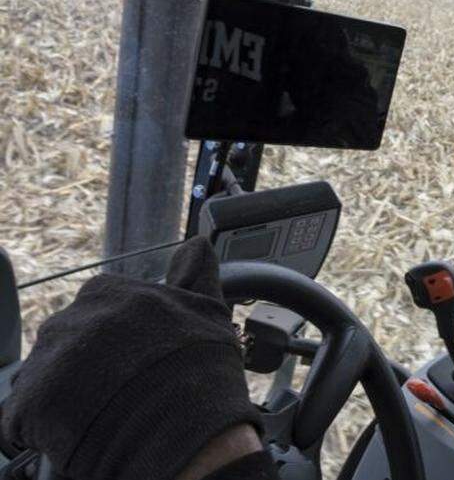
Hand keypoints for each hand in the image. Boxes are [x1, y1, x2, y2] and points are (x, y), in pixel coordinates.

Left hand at [1, 237, 262, 479]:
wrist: (188, 427)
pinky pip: (22, 417)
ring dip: (65, 395)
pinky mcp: (32, 400)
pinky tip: (77, 432)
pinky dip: (43, 428)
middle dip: (87, 366)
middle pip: (68, 343)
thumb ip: (197, 273)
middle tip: (119, 392)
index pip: (97, 312)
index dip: (117, 342)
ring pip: (45, 376)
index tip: (136, 362)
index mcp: (109, 291)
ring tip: (99, 415)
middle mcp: (73, 315)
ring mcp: (49, 357)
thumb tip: (197, 243)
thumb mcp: (208, 309)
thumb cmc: (202, 370)